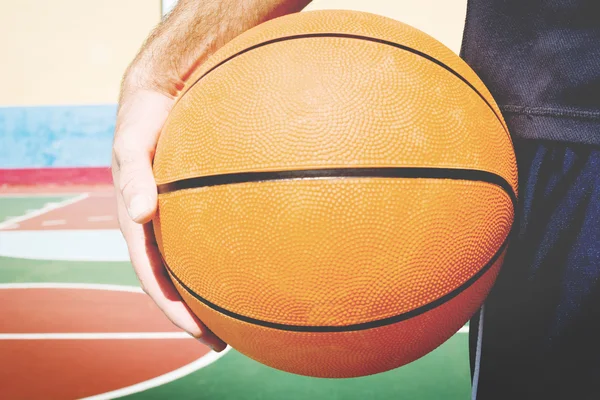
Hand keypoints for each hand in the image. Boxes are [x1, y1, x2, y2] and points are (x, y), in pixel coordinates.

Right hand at [111, 0, 311, 353]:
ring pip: (199, 261)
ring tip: (249, 314)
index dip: (174, 310)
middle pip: (179, 282)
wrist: (160, 94)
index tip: (201, 336)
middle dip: (198, 314)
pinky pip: (219, 232)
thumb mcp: (130, 145)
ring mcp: (181, 216)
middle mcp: (162, 227)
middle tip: (226, 341)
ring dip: (217, 290)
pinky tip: (267, 256)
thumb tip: (141, 211)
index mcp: (140, 225)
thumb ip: (132, 175)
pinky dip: (237, 250)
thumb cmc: (143, 120)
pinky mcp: (200, 204)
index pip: (155, 279)